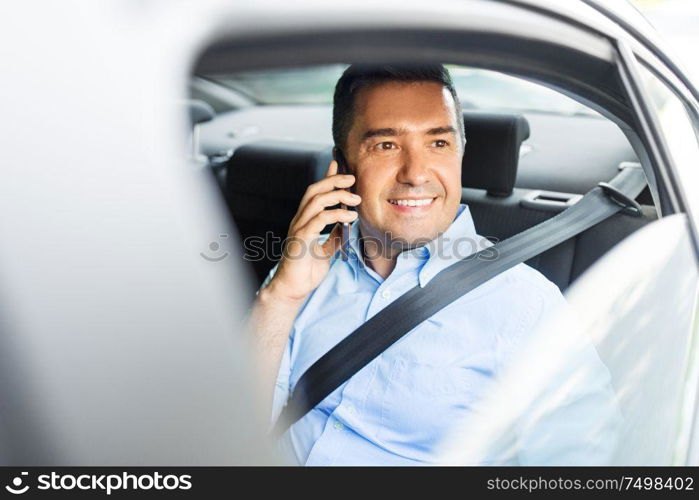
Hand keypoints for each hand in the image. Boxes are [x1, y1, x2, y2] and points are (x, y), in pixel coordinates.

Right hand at [264, 160, 359, 302]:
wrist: (292, 288)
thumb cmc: (305, 270)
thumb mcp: (326, 250)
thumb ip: (334, 236)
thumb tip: (346, 224)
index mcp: (305, 221)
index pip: (315, 193)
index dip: (326, 178)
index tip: (338, 164)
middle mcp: (300, 221)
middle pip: (313, 191)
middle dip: (333, 180)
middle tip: (351, 177)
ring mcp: (298, 228)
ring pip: (315, 201)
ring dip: (337, 196)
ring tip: (355, 198)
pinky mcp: (300, 239)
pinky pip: (318, 220)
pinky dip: (336, 215)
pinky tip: (349, 216)